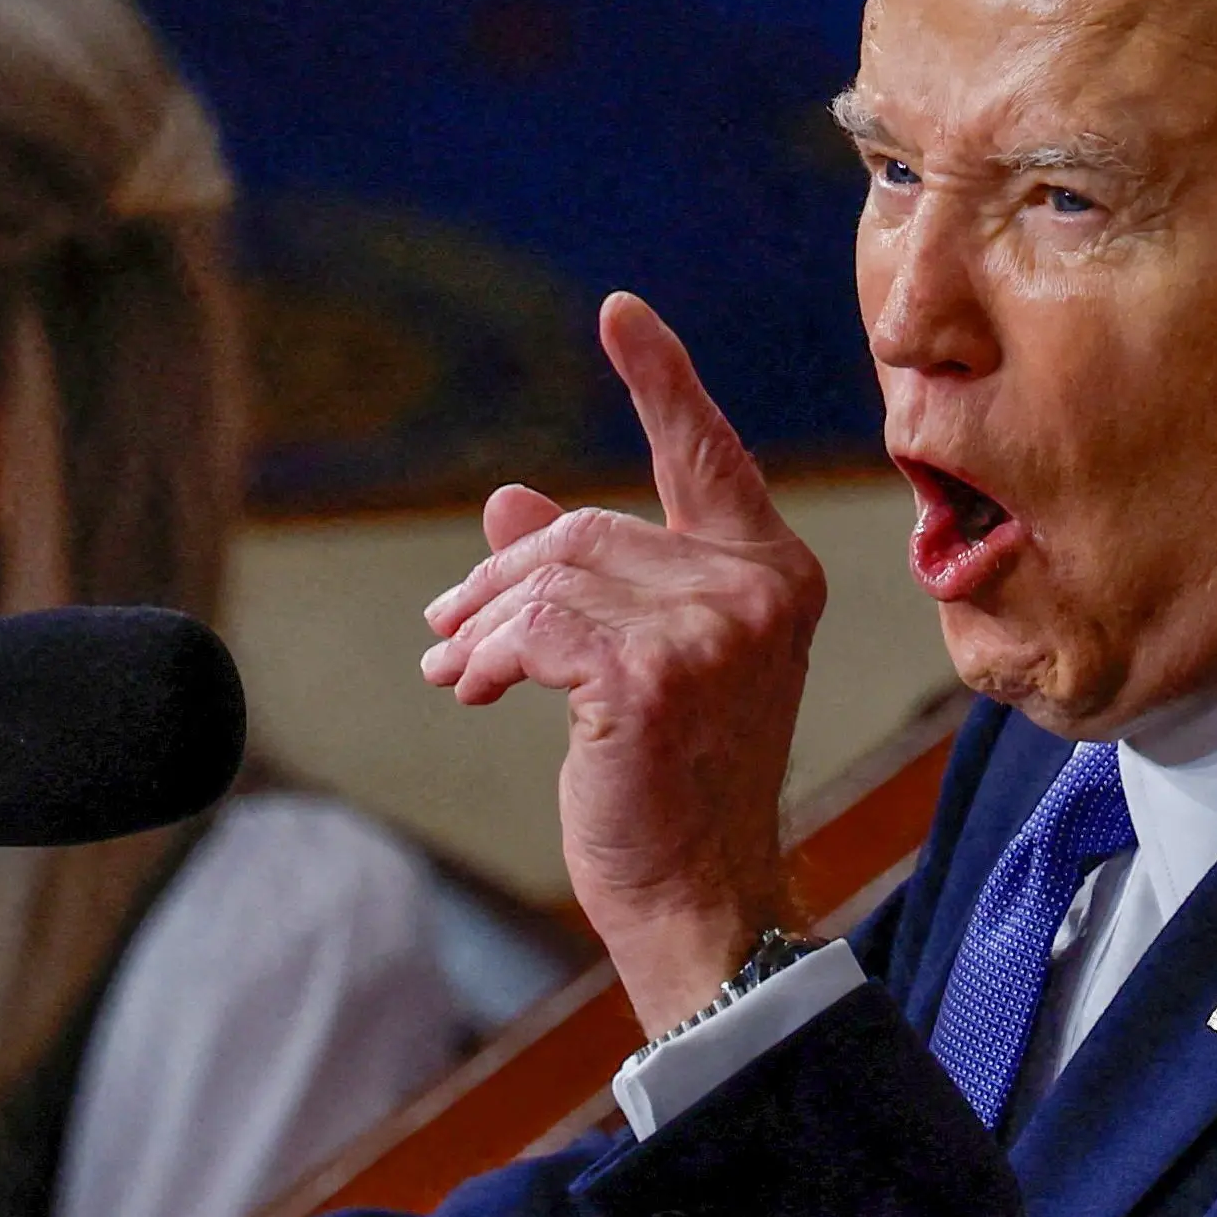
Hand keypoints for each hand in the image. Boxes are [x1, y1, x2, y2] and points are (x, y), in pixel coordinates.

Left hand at [422, 294, 826, 1029]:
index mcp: (773, 575)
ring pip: (551, 580)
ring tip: (452, 668)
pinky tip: (466, 688)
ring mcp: (713, 631)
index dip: (661, 380)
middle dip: (500, 581)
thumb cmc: (677, 790)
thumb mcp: (639, 667)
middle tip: (444, 629)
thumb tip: (509, 506)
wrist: (702, 903)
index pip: (708, 455)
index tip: (619, 312)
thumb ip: (588, 581)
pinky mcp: (653, 677)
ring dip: (481, 625)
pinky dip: (484, 655)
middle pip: (588, 531)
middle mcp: (757, 589)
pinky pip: (533, 629)